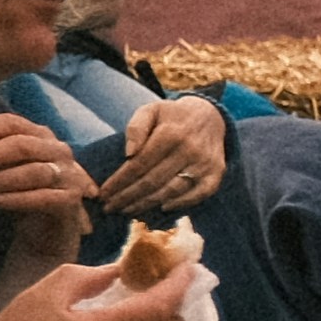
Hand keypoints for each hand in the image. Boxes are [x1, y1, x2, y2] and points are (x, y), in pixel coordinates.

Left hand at [0, 109, 90, 276]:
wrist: (43, 230)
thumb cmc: (16, 191)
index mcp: (39, 135)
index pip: (11, 123)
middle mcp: (58, 150)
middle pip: (21, 145)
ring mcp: (69, 175)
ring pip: (33, 172)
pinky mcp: (71, 200)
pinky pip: (45, 197)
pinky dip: (17, 199)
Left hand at [92, 96, 229, 219]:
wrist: (210, 116)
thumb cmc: (172, 116)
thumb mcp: (150, 110)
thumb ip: (136, 127)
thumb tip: (128, 153)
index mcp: (170, 134)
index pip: (139, 165)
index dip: (119, 182)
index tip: (103, 194)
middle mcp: (189, 150)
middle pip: (152, 181)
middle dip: (127, 197)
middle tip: (109, 208)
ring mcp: (205, 163)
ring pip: (172, 191)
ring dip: (147, 204)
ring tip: (127, 210)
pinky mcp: (216, 172)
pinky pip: (199, 194)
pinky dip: (181, 203)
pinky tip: (162, 208)